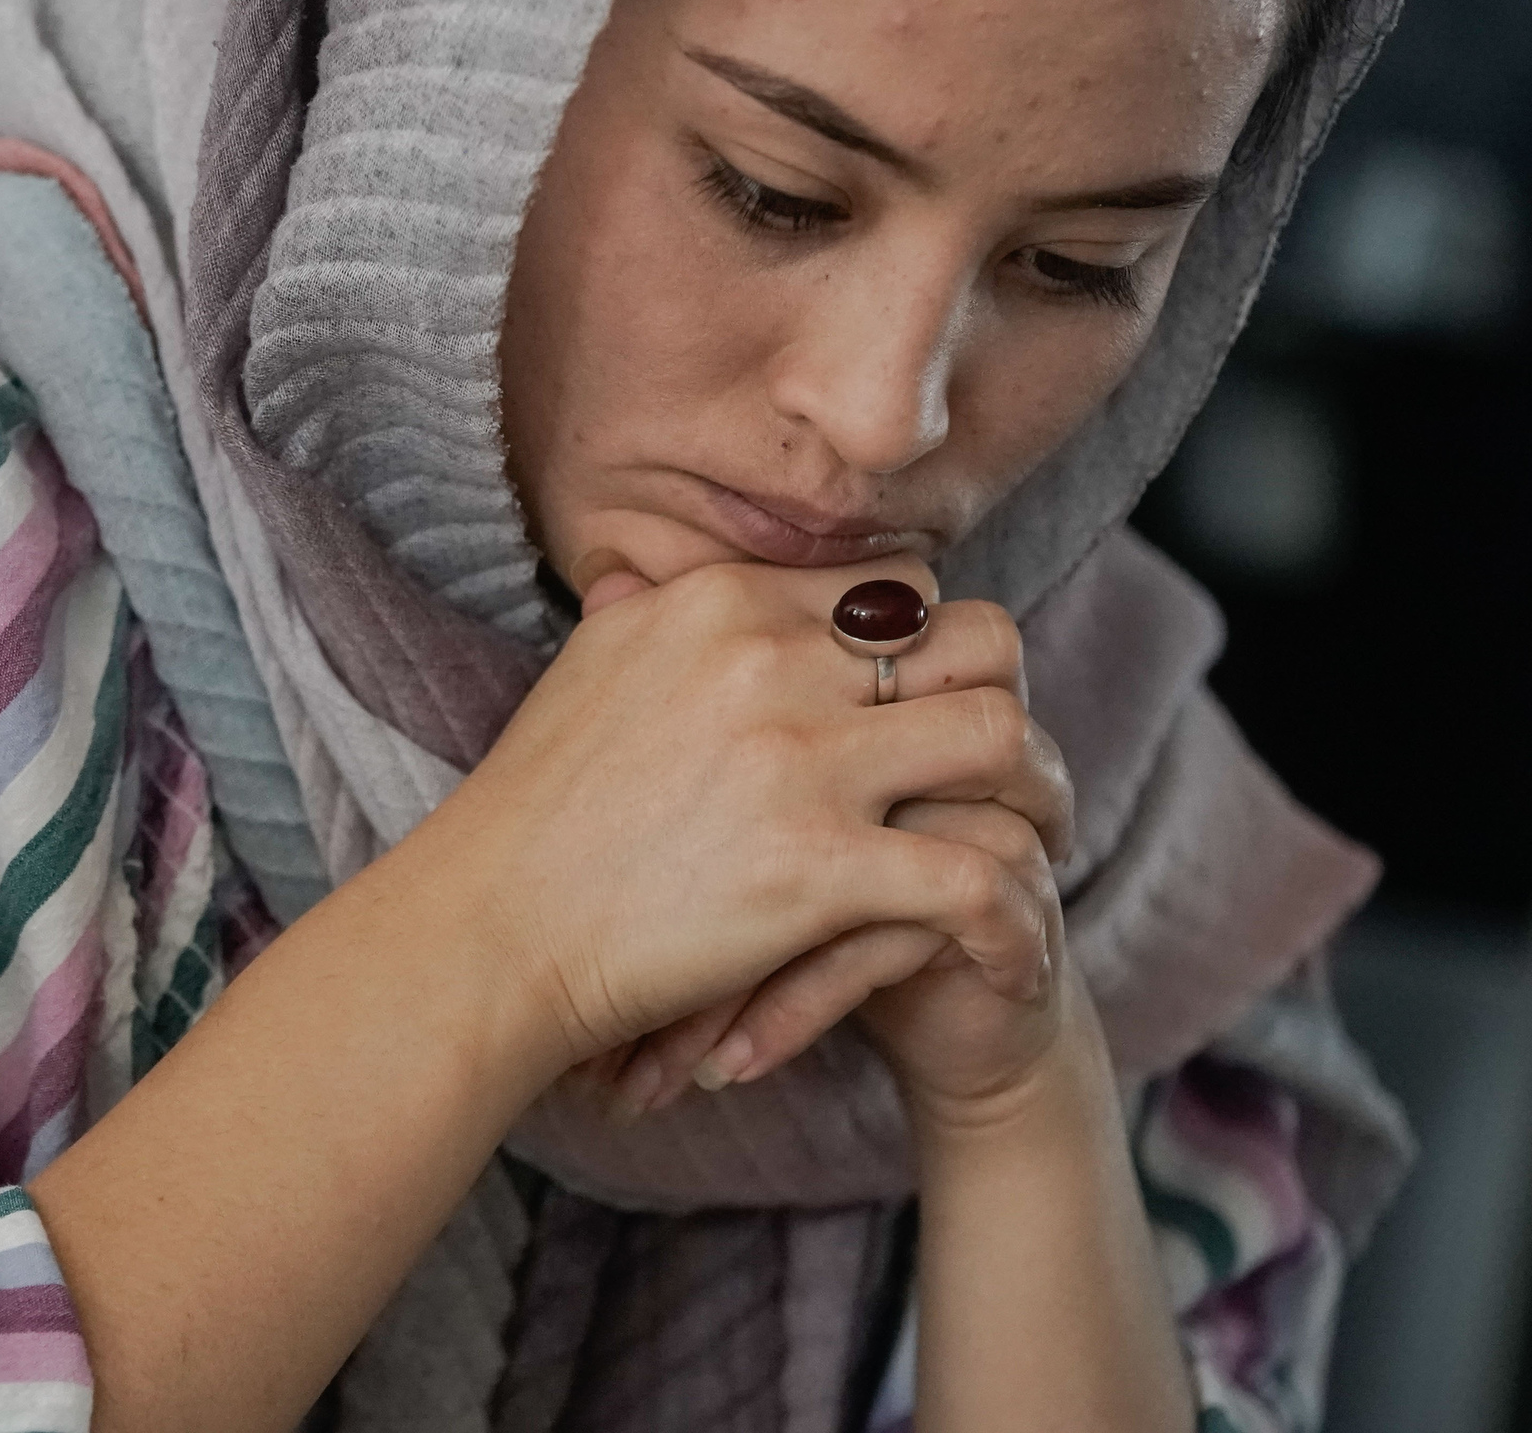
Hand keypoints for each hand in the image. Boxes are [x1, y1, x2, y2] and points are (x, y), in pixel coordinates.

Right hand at [579, 580, 1075, 1117]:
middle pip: (977, 639)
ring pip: (1003, 739)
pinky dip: (1013, 923)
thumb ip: (641, 617)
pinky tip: (1013, 954)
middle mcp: (772, 659)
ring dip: (1044, 797)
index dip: (940, 648)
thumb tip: (647, 578)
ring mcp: (801, 760)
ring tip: (1044, 847)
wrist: (487, 928)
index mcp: (725, 602)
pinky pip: (976, 878)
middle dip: (1014, 701)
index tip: (941, 709)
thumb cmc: (528, 817)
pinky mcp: (819, 868)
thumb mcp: (586, 672)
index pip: (901, 587)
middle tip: (1015, 770)